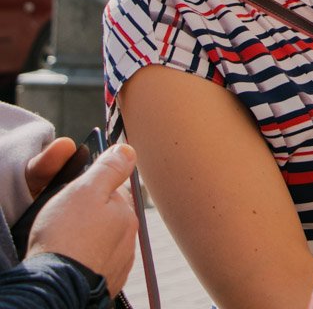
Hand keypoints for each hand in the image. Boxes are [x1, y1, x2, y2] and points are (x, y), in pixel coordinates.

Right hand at [27, 144, 138, 295]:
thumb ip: (108, 169)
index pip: (114, 191)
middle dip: (92, 213)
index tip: (74, 193)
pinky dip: (88, 258)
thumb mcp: (85, 191)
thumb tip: (127, 150)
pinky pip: (98, 261)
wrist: (57, 286)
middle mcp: (130, 238)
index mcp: (127, 213)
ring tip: (66, 241)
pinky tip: (72, 258)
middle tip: (65, 219)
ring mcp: (119, 262)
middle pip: (110, 216)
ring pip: (105, 239)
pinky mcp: (107, 281)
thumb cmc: (67, 237)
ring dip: (90, 237)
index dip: (92, 188)